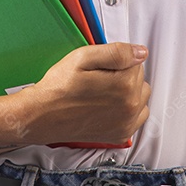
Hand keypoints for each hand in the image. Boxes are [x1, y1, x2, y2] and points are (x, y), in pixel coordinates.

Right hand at [13, 42, 150, 144]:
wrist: (44, 115)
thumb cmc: (60, 87)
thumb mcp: (83, 57)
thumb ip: (117, 52)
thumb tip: (141, 52)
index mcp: (124, 84)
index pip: (137, 60)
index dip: (118, 59)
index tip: (101, 66)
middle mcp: (130, 106)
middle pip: (140, 78)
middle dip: (124, 74)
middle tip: (99, 78)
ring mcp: (127, 123)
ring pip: (141, 96)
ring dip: (128, 91)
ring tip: (104, 91)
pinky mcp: (121, 134)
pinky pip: (138, 116)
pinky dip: (128, 109)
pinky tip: (110, 105)